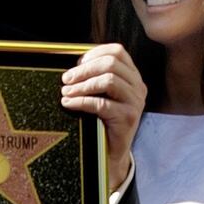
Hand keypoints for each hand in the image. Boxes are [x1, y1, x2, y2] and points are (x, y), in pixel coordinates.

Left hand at [60, 43, 145, 190]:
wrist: (110, 151)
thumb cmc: (102, 118)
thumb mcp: (101, 94)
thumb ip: (94, 77)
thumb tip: (71, 67)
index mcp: (132, 75)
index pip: (117, 51)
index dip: (95, 53)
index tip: (77, 63)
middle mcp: (138, 86)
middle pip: (111, 63)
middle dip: (84, 69)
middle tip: (65, 79)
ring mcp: (136, 102)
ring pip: (108, 81)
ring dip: (82, 85)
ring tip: (66, 92)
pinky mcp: (129, 117)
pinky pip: (101, 104)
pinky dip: (81, 101)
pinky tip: (68, 103)